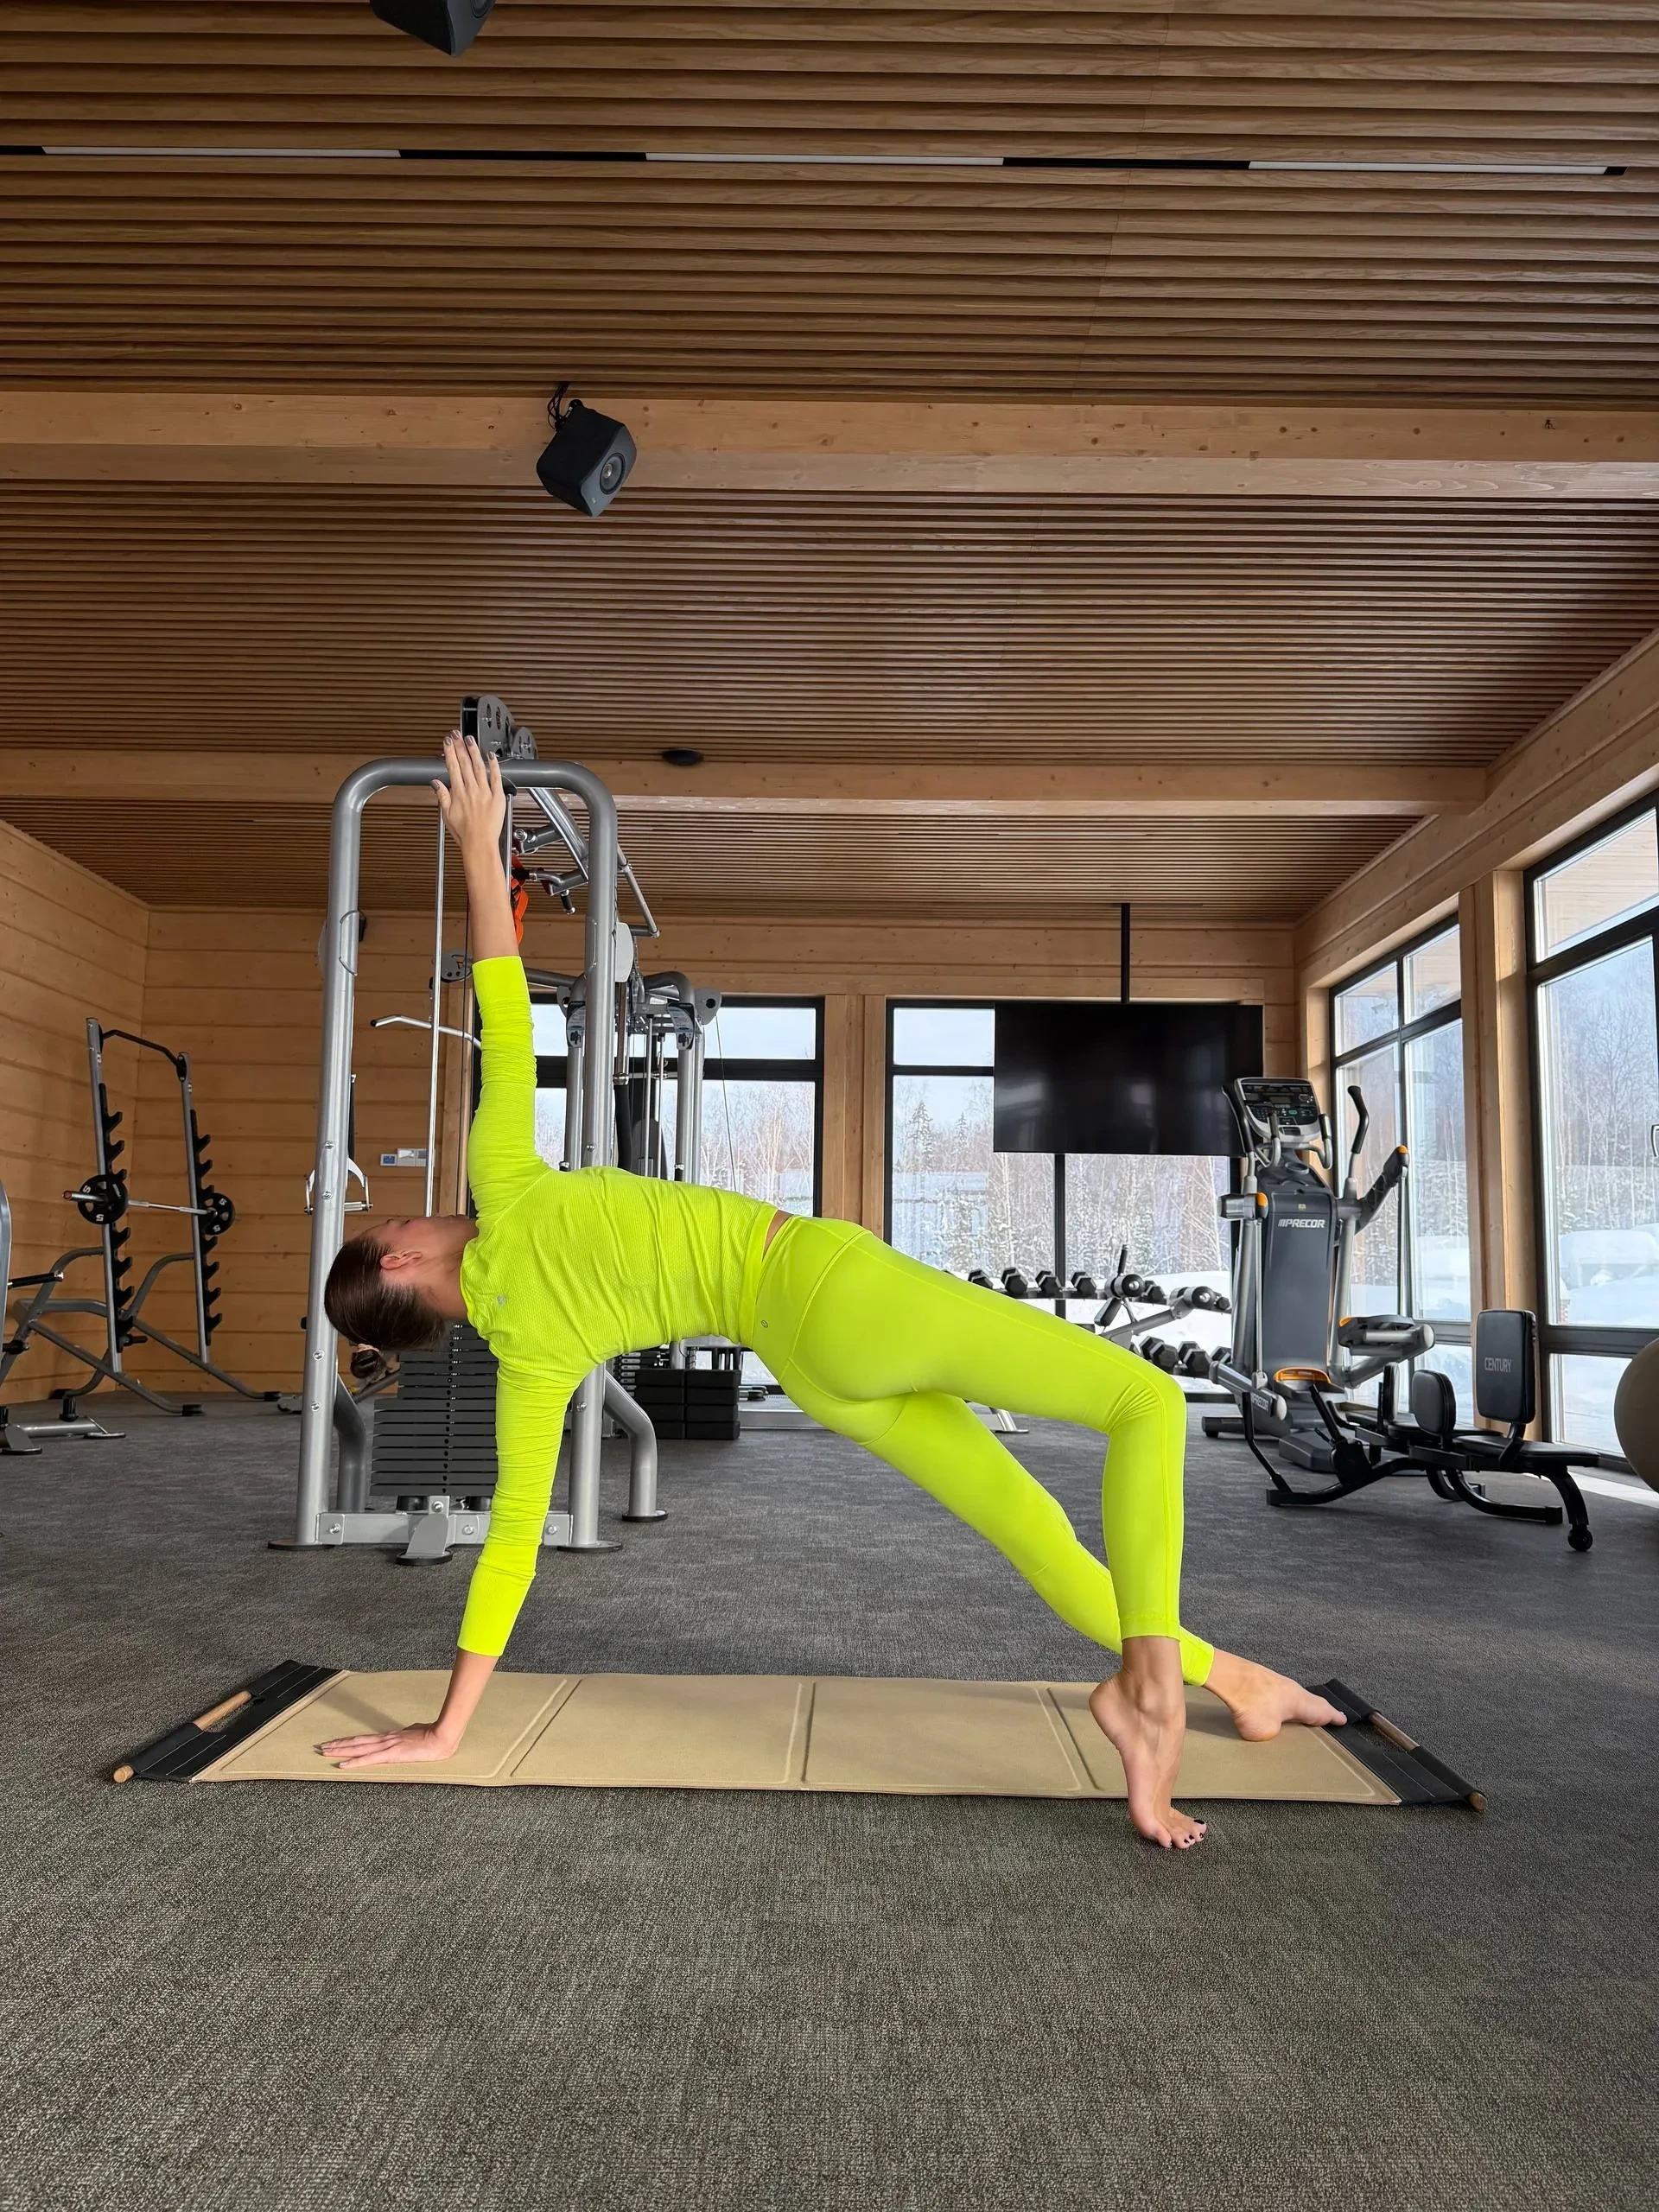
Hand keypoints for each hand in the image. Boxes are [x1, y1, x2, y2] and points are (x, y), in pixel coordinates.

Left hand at [320, 1721, 460, 1769]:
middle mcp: (384, 1739)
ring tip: (326, 1752)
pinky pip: (369, 1759)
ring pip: (358, 1748)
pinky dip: (354, 1762)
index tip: (334, 1742)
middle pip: (356, 1742)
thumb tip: (401, 1736)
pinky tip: (343, 1765)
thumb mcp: (414, 1733)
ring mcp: (387, 1746)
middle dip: (338, 1745)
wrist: (441, 1736)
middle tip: (321, 1747)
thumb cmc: (431, 1735)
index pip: (363, 1739)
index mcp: (389, 1737)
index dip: (348, 1741)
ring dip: (341, 1751)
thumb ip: (404, 1736)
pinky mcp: (391, 1754)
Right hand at [433, 731, 505, 855]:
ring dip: (474, 751)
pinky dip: (494, 766)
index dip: (449, 752)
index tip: (447, 742)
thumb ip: (442, 796)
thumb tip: (436, 783)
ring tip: (470, 740)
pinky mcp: (497, 797)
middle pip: (464, 763)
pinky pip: (496, 778)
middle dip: (459, 747)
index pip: (452, 767)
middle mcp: (471, 790)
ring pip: (479, 767)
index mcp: (458, 793)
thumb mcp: (447, 815)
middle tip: (457, 735)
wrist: (479, 844)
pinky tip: (491, 756)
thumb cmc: (465, 833)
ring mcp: (485, 792)